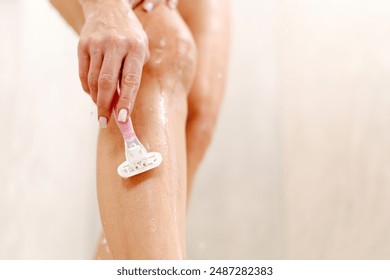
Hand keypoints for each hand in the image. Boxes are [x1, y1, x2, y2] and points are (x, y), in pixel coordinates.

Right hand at [78, 0, 149, 126]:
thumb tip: (122, 103)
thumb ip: (134, 73)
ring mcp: (97, 44)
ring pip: (94, 80)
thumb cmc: (130, 34)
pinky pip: (83, 73)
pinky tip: (93, 93)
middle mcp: (116, 45)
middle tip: (104, 122)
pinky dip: (88, 87)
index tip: (123, 119)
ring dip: (97, 99)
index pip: (131, 80)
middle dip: (106, 106)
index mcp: (136, 48)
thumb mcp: (141, 48)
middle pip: (108, 83)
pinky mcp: (83, 45)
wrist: (108, 7)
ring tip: (101, 108)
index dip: (126, 101)